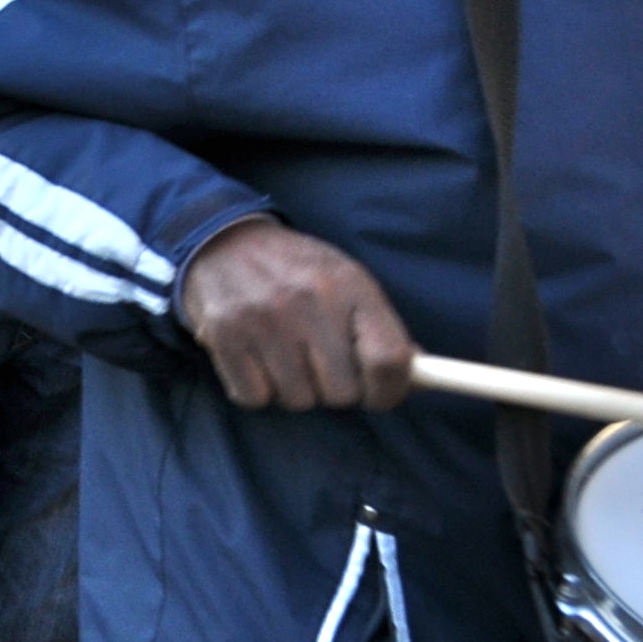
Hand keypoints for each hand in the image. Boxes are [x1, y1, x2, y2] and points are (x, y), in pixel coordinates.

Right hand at [178, 218, 414, 411]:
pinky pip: (255, 398)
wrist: (222, 241)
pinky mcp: (226, 336)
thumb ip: (380, 327)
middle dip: (334, 387)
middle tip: (318, 362)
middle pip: (343, 393)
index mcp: (347, 284)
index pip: (389, 360)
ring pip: (299, 400)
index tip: (379, 392)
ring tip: (284, 352)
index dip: (390, 390)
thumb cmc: (295, 270)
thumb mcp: (346, 280)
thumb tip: (420, 375)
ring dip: (294, 388)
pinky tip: (256, 356)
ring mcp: (264, 319)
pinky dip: (256, 387)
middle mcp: (308, 300)